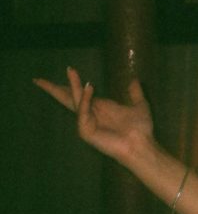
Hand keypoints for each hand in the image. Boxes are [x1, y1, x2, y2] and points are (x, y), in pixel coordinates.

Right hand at [34, 67, 156, 164]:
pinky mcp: (86, 131)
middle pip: (68, 98)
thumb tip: (134, 80)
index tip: (66, 70)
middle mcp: (90, 114)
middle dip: (54, 89)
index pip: (80, 94)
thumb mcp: (139, 105)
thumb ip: (135, 93)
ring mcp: (87, 123)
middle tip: (38, 80)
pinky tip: (89, 87)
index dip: (71, 83)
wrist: (142, 143)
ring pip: (75, 101)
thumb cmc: (141, 129)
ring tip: (71, 71)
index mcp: (99, 108)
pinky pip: (82, 112)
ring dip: (73, 86)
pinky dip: (84, 100)